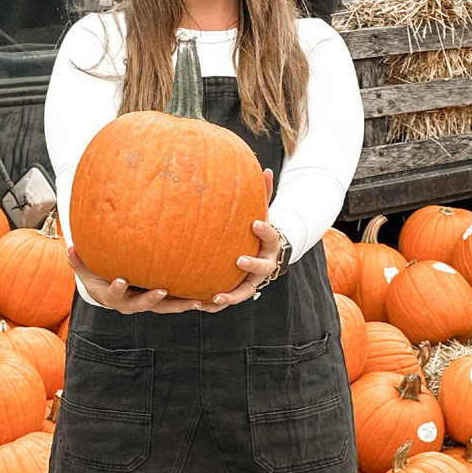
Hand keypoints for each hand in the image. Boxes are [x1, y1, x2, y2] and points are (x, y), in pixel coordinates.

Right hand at [66, 248, 200, 313]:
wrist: (109, 292)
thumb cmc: (97, 277)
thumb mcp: (85, 270)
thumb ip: (77, 261)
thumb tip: (68, 247)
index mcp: (114, 297)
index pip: (115, 293)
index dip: (117, 288)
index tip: (121, 281)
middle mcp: (132, 303)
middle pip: (144, 305)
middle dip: (153, 299)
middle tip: (162, 292)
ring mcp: (148, 304)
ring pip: (165, 307)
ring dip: (179, 305)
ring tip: (195, 302)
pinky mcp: (161, 301)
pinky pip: (176, 302)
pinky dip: (188, 301)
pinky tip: (205, 297)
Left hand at [193, 171, 280, 309]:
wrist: (264, 255)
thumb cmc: (258, 231)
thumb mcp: (262, 212)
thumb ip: (263, 193)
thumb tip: (265, 168)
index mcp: (270, 245)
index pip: (271, 236)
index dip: (264, 230)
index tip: (254, 223)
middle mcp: (265, 265)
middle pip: (262, 268)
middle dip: (251, 264)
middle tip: (239, 260)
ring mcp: (254, 281)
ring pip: (245, 292)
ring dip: (232, 295)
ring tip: (216, 296)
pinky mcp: (240, 291)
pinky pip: (229, 300)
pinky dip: (216, 304)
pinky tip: (200, 304)